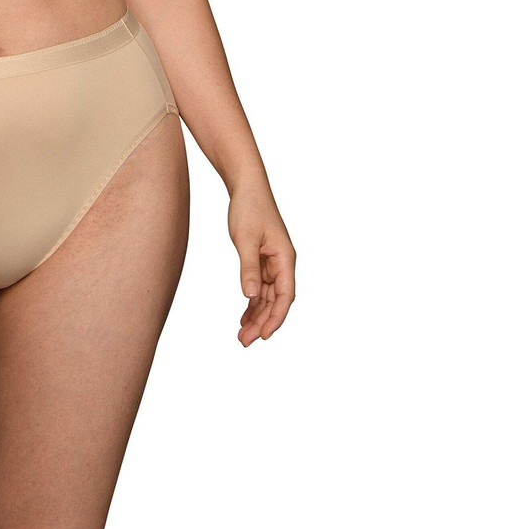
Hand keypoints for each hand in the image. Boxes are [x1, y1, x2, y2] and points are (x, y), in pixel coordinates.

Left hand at [227, 181, 295, 345]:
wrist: (246, 186)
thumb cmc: (248, 208)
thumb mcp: (245, 239)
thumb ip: (248, 267)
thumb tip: (250, 295)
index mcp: (285, 259)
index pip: (285, 296)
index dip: (276, 318)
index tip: (264, 336)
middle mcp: (282, 263)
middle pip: (276, 300)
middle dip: (262, 322)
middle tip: (244, 341)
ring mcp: (273, 262)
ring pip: (267, 296)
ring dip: (256, 315)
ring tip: (242, 335)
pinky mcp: (262, 259)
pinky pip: (260, 287)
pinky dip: (252, 302)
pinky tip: (244, 316)